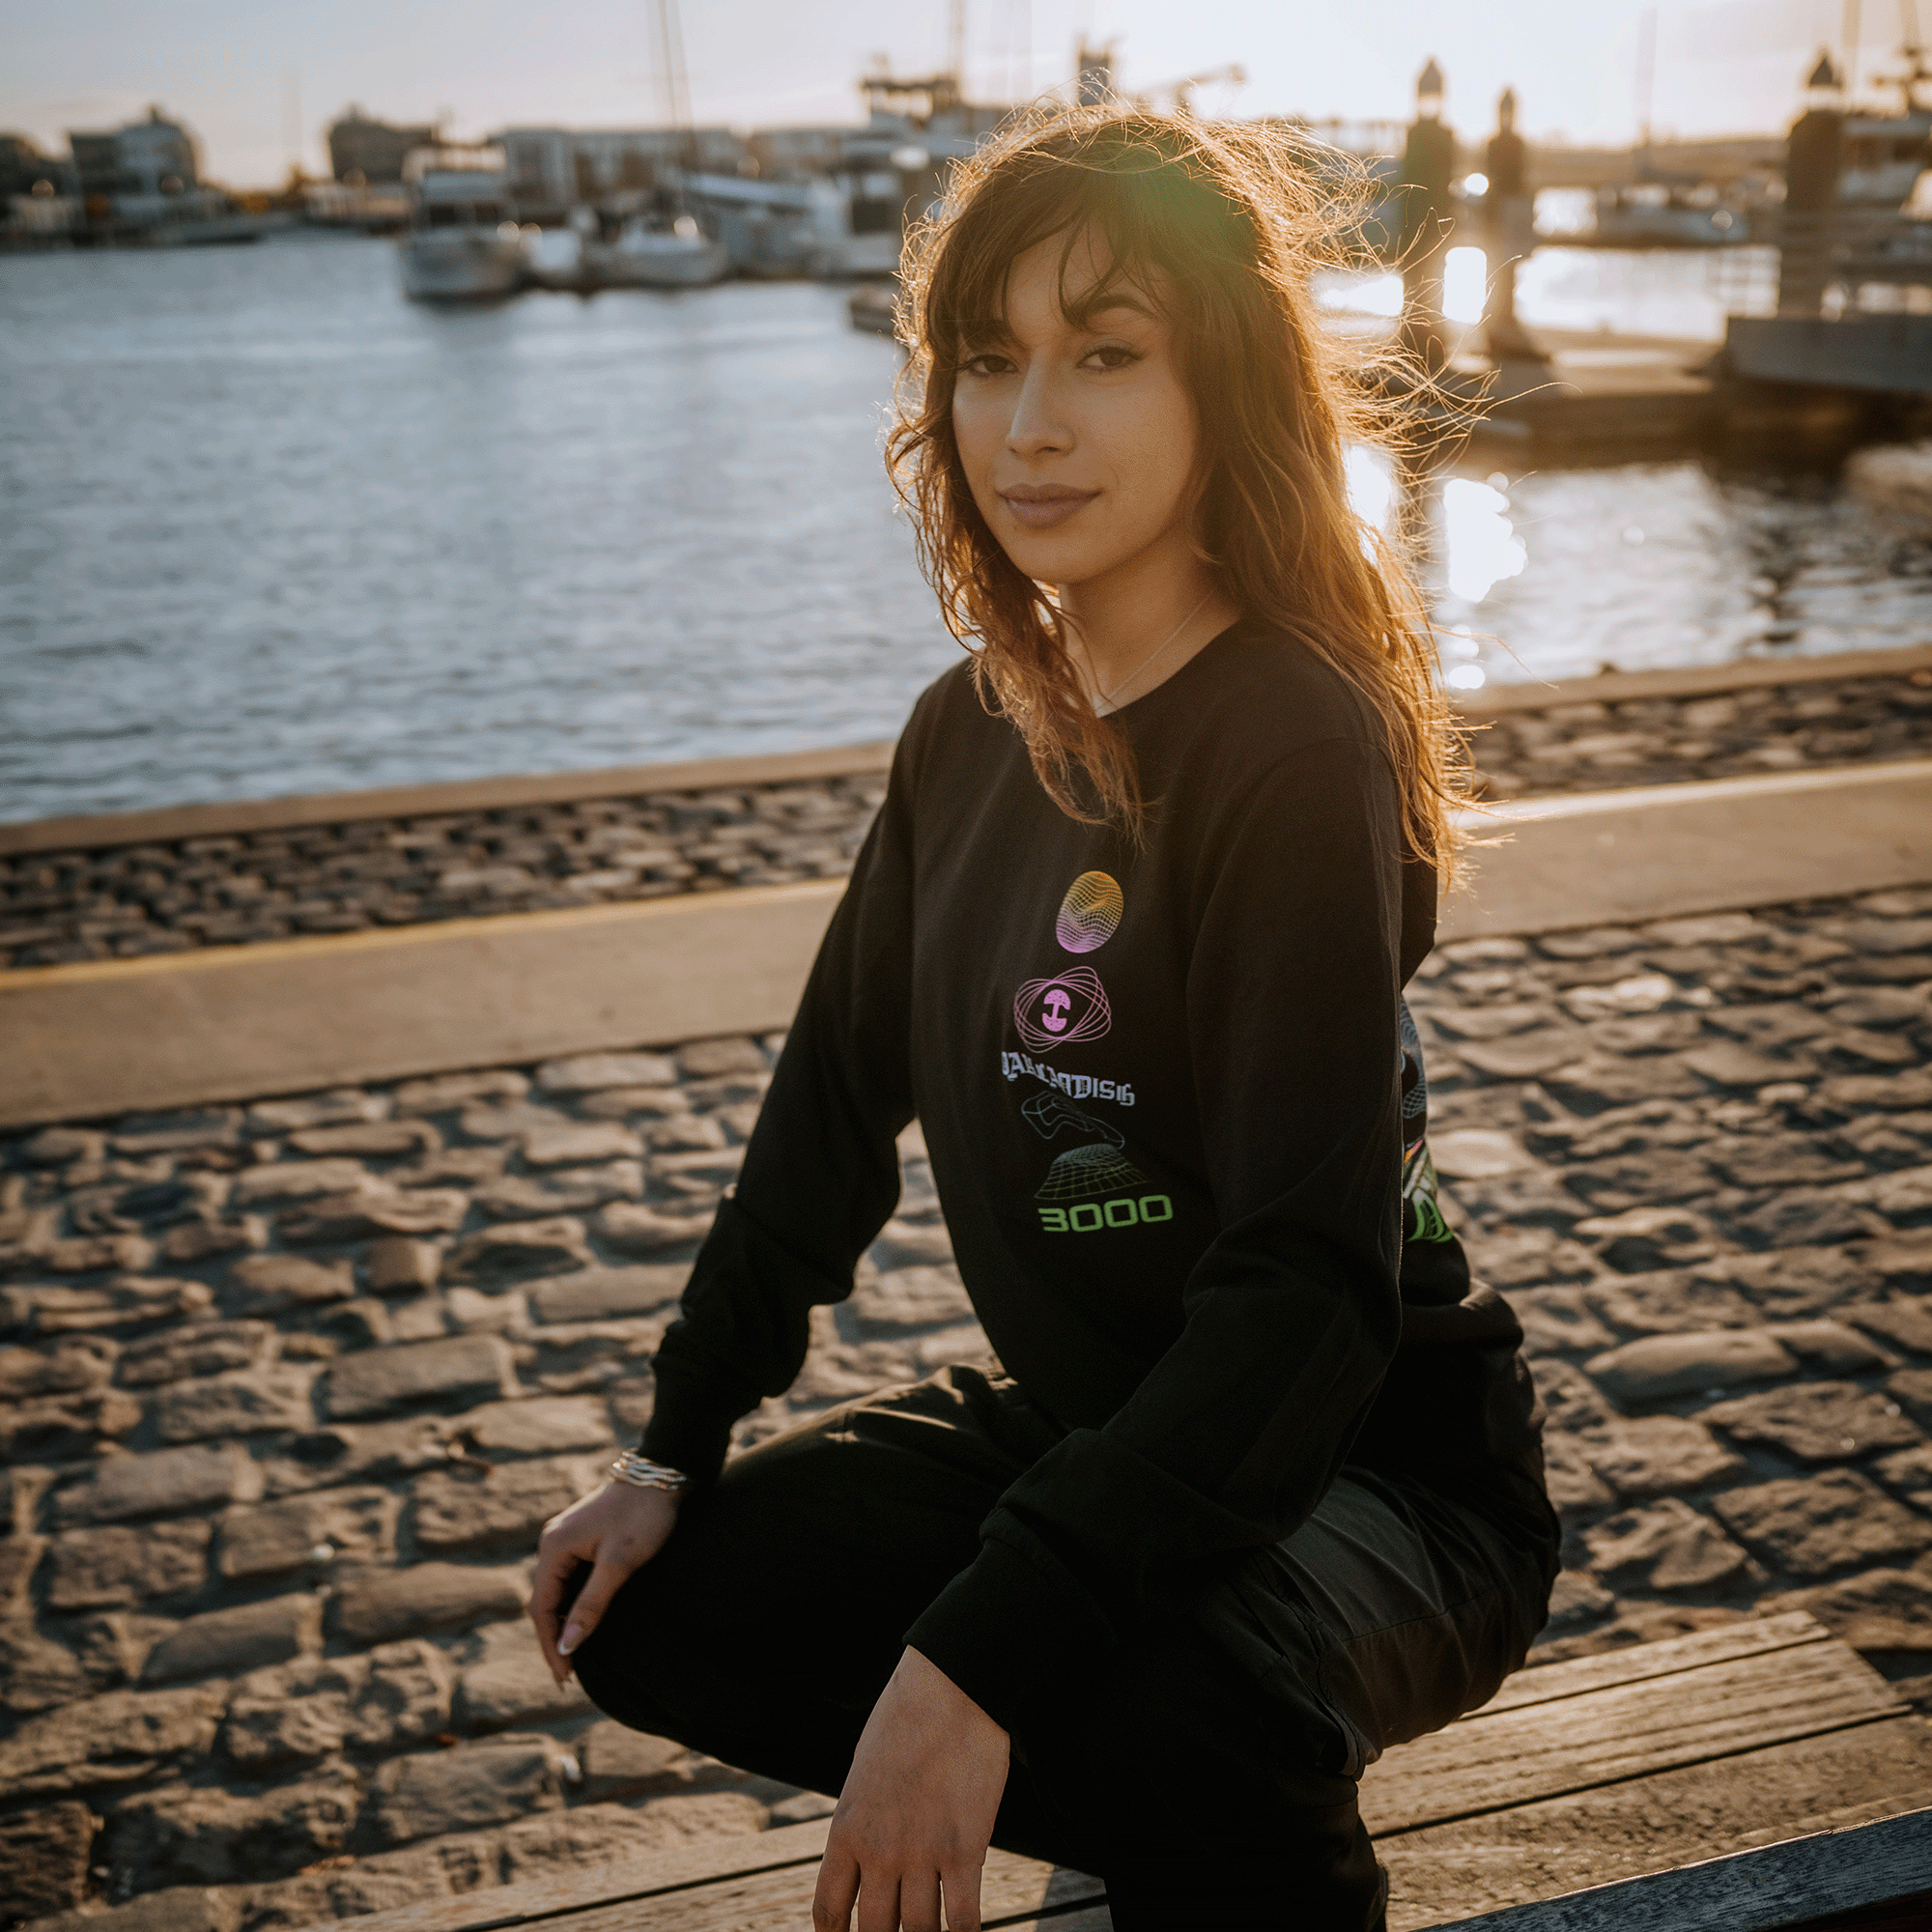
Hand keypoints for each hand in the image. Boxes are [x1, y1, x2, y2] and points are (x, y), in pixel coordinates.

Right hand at [527, 1479, 680, 1685]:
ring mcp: (565, 1538)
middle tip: (567, 1676)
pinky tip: (582, 1621)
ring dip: (562, 1623)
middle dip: (554, 1639)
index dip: (551, 1645)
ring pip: (555, 1590)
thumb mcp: (620, 1563)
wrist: (662, 1476)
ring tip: (573, 1656)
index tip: (564, 1677)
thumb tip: (567, 1645)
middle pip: (544, 1601)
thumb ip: (591, 1604)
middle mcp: (552, 1542)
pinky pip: (568, 1579)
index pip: (542, 1608)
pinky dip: (571, 1604)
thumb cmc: (644, 1517)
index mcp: (554, 1547)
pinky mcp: (581, 1537)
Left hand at [814, 1646, 1008, 1931]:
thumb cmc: (907, 1719)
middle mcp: (878, 1850)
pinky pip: (961, 1920)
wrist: (950, 1688)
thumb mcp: (865, 1772)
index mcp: (846, 1829)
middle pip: (876, 1930)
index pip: (829, 1910)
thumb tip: (869, 1858)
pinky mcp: (963, 1849)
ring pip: (919, 1931)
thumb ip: (864, 1820)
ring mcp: (920, 1853)